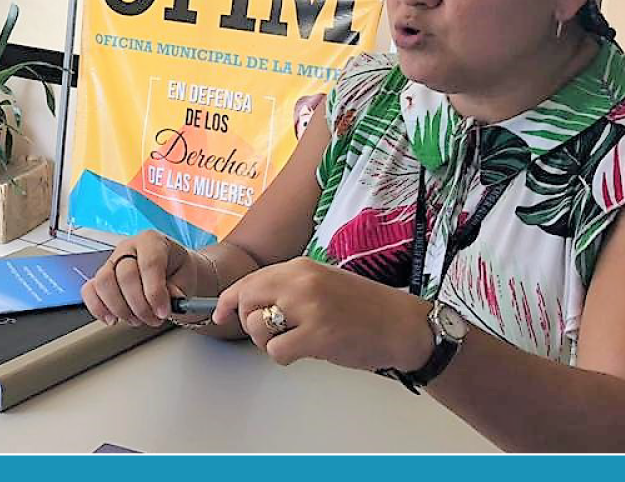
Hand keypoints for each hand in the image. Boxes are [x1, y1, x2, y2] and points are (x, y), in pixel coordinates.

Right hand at [81, 230, 203, 327]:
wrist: (172, 273)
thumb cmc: (177, 273)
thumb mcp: (185, 278)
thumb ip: (178, 289)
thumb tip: (170, 300)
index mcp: (151, 241)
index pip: (149, 264)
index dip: (155, 292)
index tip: (163, 312)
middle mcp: (128, 248)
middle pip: (125, 275)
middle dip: (139, 305)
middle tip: (153, 319)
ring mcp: (111, 261)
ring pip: (104, 283)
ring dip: (120, 309)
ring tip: (137, 320)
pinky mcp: (100, 277)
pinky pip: (89, 291)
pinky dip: (98, 308)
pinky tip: (112, 319)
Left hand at [214, 256, 434, 369]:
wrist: (403, 326)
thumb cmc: (366, 309)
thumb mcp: (324, 283)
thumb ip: (289, 288)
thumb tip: (251, 302)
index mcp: (301, 267)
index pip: (250, 280)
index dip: (230, 300)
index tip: (221, 314)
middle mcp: (301, 281)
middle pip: (247, 303)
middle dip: (251, 324)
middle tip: (273, 334)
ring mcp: (309, 307)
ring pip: (258, 329)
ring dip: (269, 343)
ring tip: (296, 341)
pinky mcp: (317, 335)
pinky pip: (277, 351)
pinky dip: (285, 357)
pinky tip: (306, 352)